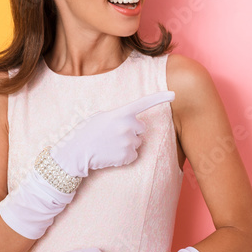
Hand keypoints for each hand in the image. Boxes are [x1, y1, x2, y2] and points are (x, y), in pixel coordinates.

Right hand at [50, 91, 174, 177]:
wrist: (77, 153)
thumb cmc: (87, 133)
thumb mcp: (101, 117)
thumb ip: (118, 116)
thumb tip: (130, 122)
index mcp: (120, 113)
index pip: (143, 103)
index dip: (159, 98)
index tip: (174, 94)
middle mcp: (127, 126)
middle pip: (141, 128)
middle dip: (133, 131)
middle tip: (115, 135)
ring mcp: (128, 142)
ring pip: (137, 143)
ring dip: (127, 144)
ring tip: (110, 145)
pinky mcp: (127, 156)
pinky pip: (133, 155)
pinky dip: (124, 156)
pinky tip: (111, 154)